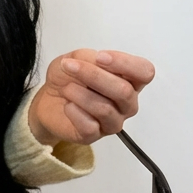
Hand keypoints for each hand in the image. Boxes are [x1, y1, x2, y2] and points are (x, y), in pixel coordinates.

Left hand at [27, 49, 154, 146]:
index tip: (100, 57)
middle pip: (124, 91)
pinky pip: (89, 126)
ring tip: (67, 88)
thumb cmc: (69, 78)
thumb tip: (98, 62)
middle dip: (94, 75)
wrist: (48, 98)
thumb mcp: (77, 58)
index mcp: (130, 80)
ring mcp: (113, 121)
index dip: (125, 63)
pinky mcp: (94, 135)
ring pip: (105, 109)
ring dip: (80, 94)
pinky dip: (74, 111)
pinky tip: (68, 105)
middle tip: (70, 66)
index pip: (145, 72)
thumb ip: (91, 58)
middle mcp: (126, 103)